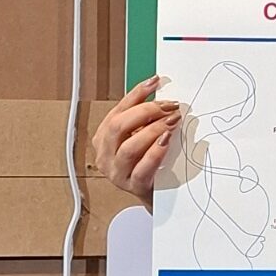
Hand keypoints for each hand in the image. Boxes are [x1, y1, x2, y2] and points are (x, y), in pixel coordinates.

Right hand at [91, 75, 181, 204]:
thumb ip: (145, 118)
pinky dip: (155, 152)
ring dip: (152, 130)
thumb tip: (160, 91)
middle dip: (146, 112)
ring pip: (128, 147)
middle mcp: (105, 155)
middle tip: (169, 106)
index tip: (155, 81)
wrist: (156, 194)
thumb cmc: (147, 161)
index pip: (118, 110)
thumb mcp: (141, 135)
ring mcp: (117, 172)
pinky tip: (167, 141)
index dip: (137, 93)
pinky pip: (142, 168)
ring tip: (171, 121)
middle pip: (118, 126)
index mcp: (104, 138)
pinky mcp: (133, 186)